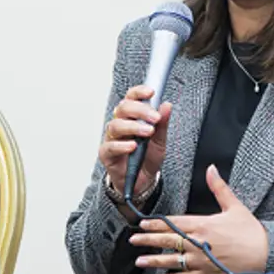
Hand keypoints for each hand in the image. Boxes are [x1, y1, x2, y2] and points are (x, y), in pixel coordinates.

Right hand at [98, 85, 171, 202]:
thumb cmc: (147, 157)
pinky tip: (133, 146)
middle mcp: (119, 124)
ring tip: (147, 132)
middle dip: (140, 110)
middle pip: (123, 108)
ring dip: (133, 127)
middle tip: (155, 118)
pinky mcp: (106, 154)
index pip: (131, 97)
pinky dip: (122, 145)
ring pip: (116, 125)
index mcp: (131, 116)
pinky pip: (110, 146)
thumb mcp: (160, 140)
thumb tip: (166, 105)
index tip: (151, 92)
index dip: (139, 92)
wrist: (143, 181)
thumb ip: (162, 124)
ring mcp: (111, 138)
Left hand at [129, 165, 267, 273]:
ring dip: (155, 260)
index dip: (156, 224)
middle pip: (169, 241)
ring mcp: (202, 260)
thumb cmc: (251, 231)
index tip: (143, 225)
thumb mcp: (234, 206)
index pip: (174, 223)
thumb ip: (219, 187)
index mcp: (204, 224)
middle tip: (133, 240)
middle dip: (149, 240)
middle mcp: (199, 243)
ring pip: (173, 260)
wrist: (268, 253)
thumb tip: (211, 168)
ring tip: (140, 260)